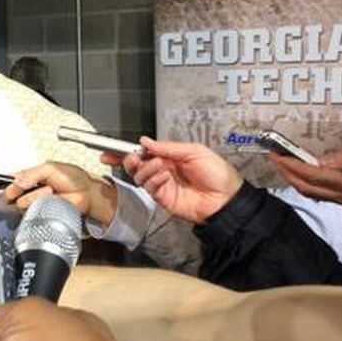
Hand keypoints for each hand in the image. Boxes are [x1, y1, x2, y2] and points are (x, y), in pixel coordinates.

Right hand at [0, 162, 116, 224]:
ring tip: (50, 189)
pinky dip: (42, 200)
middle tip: (27, 186)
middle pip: (7, 193)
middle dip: (14, 190)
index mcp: (27, 176)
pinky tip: (51, 196)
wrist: (87, 193)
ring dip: (36, 194)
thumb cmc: (72, 178)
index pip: (4, 179)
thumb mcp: (50, 168)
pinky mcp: (40, 213)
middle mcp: (27, 190)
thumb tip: (17, 181)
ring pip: (20, 202)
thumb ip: (31, 173)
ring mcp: (33, 203)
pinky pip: (32, 209)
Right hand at [119, 137, 242, 222]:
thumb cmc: (219, 174)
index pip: (144, 152)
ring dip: (146, 169)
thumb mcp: (194, 151)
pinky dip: (154, 180)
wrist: (227, 198)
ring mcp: (163, 185)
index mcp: (171, 157)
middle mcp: (164, 171)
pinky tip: (164, 177)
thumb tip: (146, 141)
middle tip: (131, 158)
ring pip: (140, 176)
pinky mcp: (163, 198)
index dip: (128, 151)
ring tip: (159, 166)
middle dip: (129, 160)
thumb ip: (168, 146)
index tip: (114, 149)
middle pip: (136, 165)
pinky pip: (149, 188)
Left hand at [270, 149, 341, 205]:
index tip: (279, 156)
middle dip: (286, 173)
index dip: (293, 166)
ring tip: (283, 165)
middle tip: (274, 159)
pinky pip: (317, 194)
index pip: (313, 176)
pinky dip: (304, 184)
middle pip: (306, 188)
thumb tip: (323, 161)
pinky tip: (301, 176)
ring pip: (310, 193)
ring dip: (293, 179)